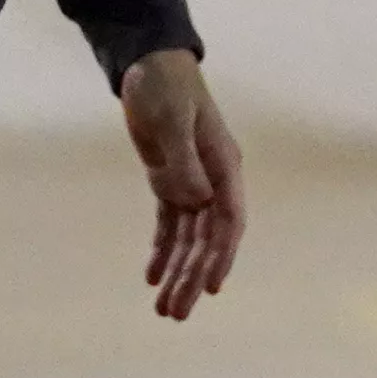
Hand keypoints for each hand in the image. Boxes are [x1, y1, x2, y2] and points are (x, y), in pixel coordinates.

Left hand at [118, 47, 241, 322]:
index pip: (228, 221)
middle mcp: (213, 180)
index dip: (221, 256)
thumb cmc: (165, 84)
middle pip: (207, 240)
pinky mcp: (169, 179)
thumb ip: (183, 160)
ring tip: (165, 309)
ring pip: (188, 239)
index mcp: (223, 166)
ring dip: (178, 273)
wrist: (148, 63)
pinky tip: (152, 277)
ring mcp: (192, 181)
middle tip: (177, 314)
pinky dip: (161, 251)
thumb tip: (197, 200)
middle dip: (193, 277)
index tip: (212, 287)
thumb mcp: (172, 117)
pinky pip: (168, 225)